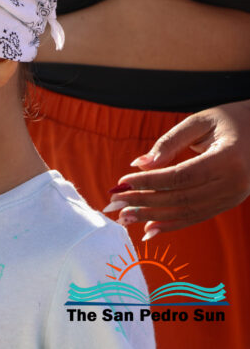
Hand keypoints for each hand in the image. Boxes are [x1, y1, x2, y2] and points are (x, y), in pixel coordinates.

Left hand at [104, 100, 249, 239]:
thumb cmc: (230, 120)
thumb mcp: (200, 121)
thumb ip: (169, 142)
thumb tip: (139, 165)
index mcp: (228, 158)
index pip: (179, 176)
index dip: (148, 182)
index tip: (121, 183)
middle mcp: (234, 183)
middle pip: (180, 198)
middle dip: (143, 202)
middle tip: (113, 205)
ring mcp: (234, 196)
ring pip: (187, 212)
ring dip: (152, 217)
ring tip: (124, 217)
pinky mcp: (230, 203)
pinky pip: (197, 217)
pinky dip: (172, 224)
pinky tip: (149, 229)